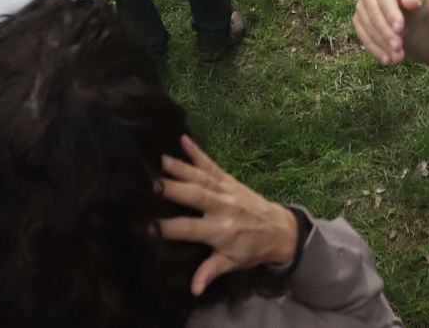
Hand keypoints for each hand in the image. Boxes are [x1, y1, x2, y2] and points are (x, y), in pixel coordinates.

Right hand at [155, 137, 299, 295]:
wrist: (280, 229)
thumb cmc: (253, 249)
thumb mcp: (233, 264)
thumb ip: (211, 272)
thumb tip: (193, 289)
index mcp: (221, 231)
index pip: (190, 228)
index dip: (169, 228)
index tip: (147, 226)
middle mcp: (223, 207)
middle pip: (195, 196)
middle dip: (174, 189)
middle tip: (150, 183)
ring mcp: (226, 190)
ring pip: (201, 177)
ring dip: (181, 167)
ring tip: (161, 158)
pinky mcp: (229, 180)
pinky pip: (211, 165)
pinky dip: (197, 152)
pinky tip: (183, 139)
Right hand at [353, 0, 425, 64]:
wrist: (406, 16)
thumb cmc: (413, 4)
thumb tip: (410, 2)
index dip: (391, 14)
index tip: (400, 30)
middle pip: (374, 15)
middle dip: (386, 33)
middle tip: (399, 48)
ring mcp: (360, 8)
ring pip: (368, 29)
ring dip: (382, 45)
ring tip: (398, 57)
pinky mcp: (358, 23)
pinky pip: (364, 38)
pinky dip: (376, 50)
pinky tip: (387, 60)